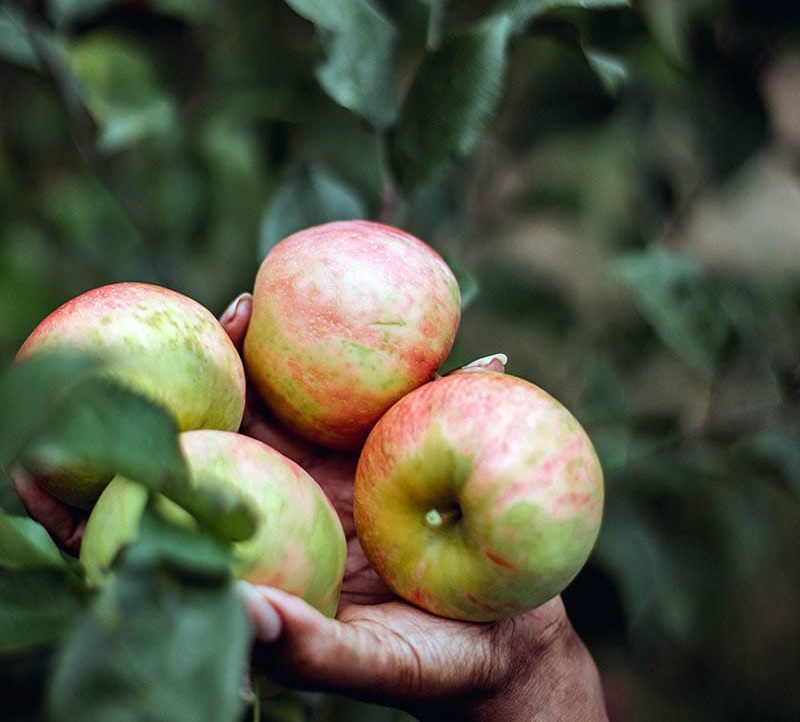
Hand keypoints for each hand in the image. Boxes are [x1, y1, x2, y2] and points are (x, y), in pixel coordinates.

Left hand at [222, 293, 607, 720]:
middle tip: (247, 298)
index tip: (181, 371)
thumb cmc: (430, 668)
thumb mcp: (370, 663)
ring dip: (347, 339)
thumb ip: (310, 647)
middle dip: (256, 350)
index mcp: (290, 523)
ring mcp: (377, 460)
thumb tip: (241, 615)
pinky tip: (486, 357)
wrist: (501, 653)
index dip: (199, 413)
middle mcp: (322, 482)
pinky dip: (459, 377)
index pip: (229, 456)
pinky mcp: (432, 453)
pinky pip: (436, 404)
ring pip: (352, 389)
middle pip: (279, 403)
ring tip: (345, 288)